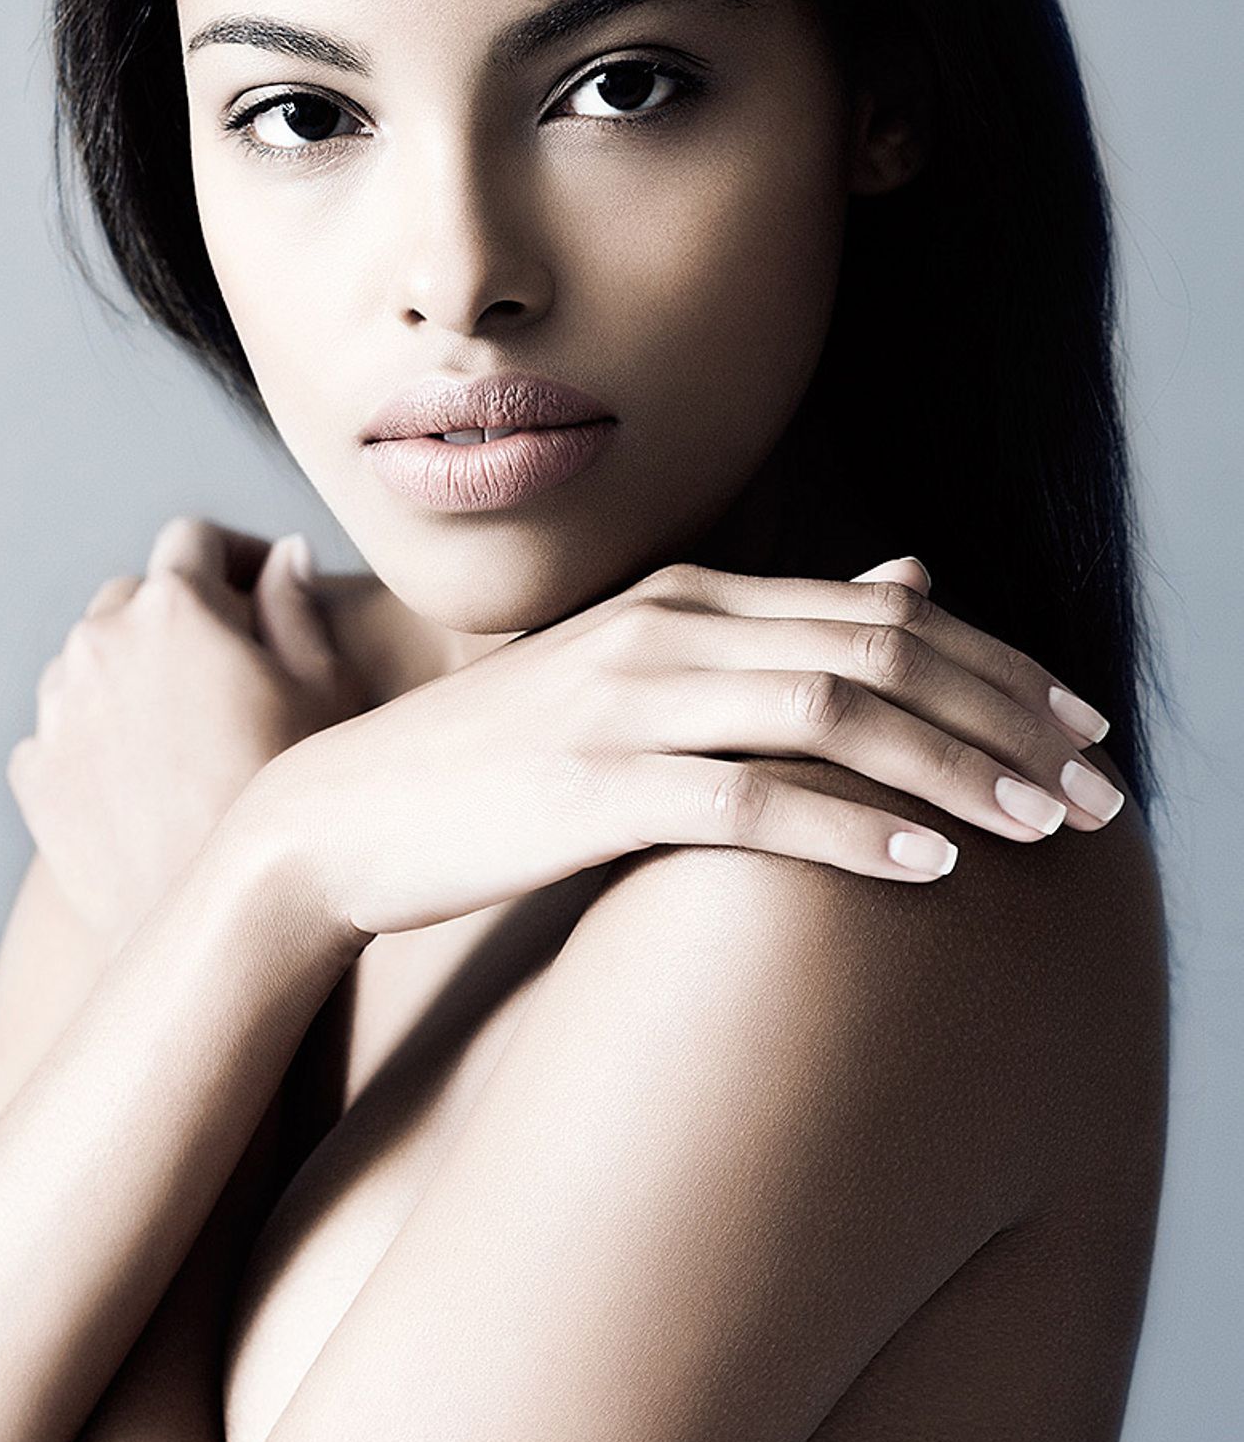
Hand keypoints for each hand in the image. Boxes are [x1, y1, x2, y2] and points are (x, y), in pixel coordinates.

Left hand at [6, 516, 364, 948]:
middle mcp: (98, 641)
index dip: (235, 557)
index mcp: (173, 606)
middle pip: (135, 595)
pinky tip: (149, 779)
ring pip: (92, 660)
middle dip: (180, 616)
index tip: (263, 593)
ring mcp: (56, 707)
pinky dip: (97, 736)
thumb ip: (297, 605)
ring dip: (133, 673)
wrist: (218, 920)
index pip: (193, 539)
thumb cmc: (289, 799)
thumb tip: (284, 557)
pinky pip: (62, 727)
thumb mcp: (325, 690)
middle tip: (232, 669)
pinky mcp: (34, 771)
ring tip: (188, 730)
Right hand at [237, 552, 1123, 937]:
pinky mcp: (593, 784)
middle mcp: (671, 628)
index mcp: (689, 597)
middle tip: (1100, 795)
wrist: (341, 816)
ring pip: (836, 716)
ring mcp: (629, 701)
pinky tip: (927, 869)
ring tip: (1046, 831)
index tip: (1083, 730)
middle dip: (1008, 722)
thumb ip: (771, 631)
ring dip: (958, 772)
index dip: (999, 666)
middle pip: (884, 654)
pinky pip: (750, 802)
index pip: (884, 612)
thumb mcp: (638, 673)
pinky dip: (850, 830)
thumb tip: (912, 572)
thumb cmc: (497, 761)